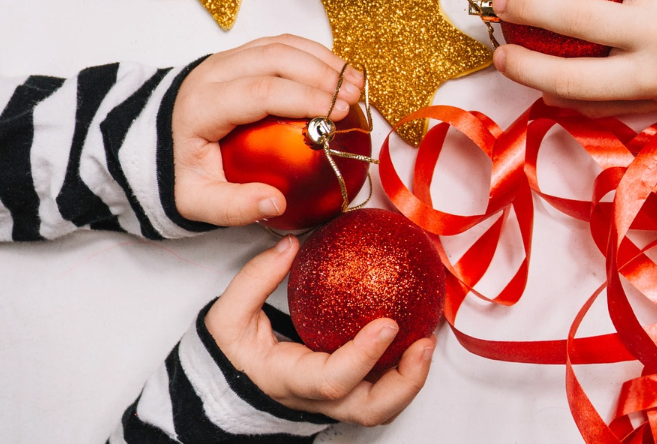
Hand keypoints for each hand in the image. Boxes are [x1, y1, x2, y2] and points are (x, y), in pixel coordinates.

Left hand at [172, 35, 363, 226]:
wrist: (149, 139)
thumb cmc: (178, 169)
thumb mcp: (194, 200)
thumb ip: (232, 207)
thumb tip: (276, 203)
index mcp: (203, 105)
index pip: (262, 90)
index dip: (305, 97)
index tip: (339, 112)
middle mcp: (214, 72)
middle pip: (276, 56)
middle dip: (322, 74)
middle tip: (354, 98)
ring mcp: (228, 58)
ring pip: (282, 44)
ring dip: (324, 60)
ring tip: (356, 84)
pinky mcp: (241, 55)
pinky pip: (282, 44)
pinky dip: (314, 55)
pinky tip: (337, 74)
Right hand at [205, 236, 433, 422]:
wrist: (232, 383)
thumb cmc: (234, 353)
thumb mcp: (228, 318)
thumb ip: (254, 281)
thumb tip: (290, 246)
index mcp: (290, 380)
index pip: (331, 381)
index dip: (363, 356)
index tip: (387, 323)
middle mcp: (319, 398)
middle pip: (369, 410)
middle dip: (404, 383)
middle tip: (425, 343)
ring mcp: (337, 400)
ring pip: (382, 406)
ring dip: (412, 378)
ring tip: (429, 339)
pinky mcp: (350, 389)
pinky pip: (383, 389)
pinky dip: (406, 370)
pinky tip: (418, 334)